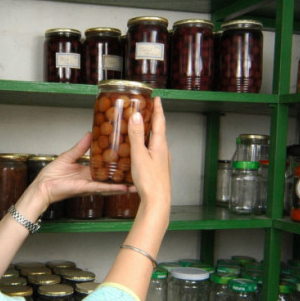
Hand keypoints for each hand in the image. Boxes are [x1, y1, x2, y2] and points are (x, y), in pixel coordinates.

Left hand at [31, 133, 129, 205]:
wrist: (43, 187)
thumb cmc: (52, 175)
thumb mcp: (69, 156)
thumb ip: (81, 147)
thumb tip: (90, 134)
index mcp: (88, 171)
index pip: (106, 167)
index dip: (117, 163)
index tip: (128, 157)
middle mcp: (92, 179)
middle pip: (112, 178)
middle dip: (125, 176)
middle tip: (140, 172)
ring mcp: (91, 185)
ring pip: (111, 185)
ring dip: (124, 184)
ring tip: (137, 183)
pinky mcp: (86, 188)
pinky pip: (102, 188)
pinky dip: (113, 188)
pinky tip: (124, 187)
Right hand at [128, 96, 170, 213]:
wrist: (158, 201)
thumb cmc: (149, 180)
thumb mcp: (139, 155)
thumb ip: (136, 135)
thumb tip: (135, 115)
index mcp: (160, 144)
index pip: (159, 121)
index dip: (158, 109)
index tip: (157, 99)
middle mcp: (164, 151)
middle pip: (159, 130)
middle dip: (154, 119)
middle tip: (148, 109)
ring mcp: (162, 160)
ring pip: (156, 142)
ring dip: (150, 132)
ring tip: (142, 127)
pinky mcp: (158, 169)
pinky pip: (153, 151)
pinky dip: (147, 145)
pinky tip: (141, 150)